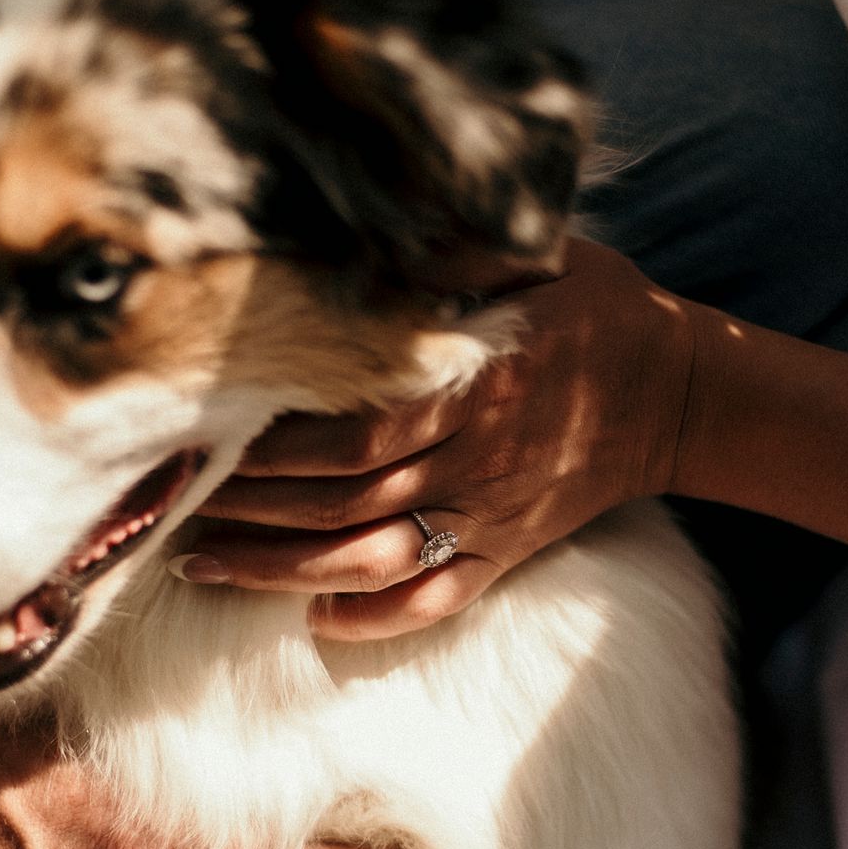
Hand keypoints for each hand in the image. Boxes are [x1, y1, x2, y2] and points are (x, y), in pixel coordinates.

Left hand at [187, 240, 709, 639]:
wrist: (679, 393)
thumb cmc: (595, 309)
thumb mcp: (538, 254)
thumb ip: (454, 248)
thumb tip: (364, 229)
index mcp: (473, 385)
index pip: (355, 430)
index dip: (274, 445)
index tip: (204, 436)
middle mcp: (475, 459)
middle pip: (341, 498)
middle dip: (247, 505)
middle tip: (168, 500)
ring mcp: (490, 516)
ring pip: (370, 559)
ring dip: (280, 571)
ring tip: (200, 566)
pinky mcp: (507, 552)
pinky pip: (436, 600)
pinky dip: (375, 619)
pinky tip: (312, 619)